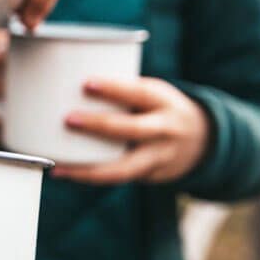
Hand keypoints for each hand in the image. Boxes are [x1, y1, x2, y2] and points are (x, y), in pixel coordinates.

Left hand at [52, 78, 210, 184]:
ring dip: (89, 169)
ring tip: (59, 168)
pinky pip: (118, 177)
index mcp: (163, 101)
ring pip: (125, 167)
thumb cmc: (158, 109)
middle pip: (133, 129)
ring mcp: (159, 157)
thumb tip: (67, 84)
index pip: (139, 92)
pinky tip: (66, 173)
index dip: (113, 88)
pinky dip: (90, 176)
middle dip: (99, 124)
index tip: (86, 83)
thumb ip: (123, 93)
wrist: (200, 141)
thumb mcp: (151, 94)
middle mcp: (165, 130)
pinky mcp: (149, 175)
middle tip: (68, 119)